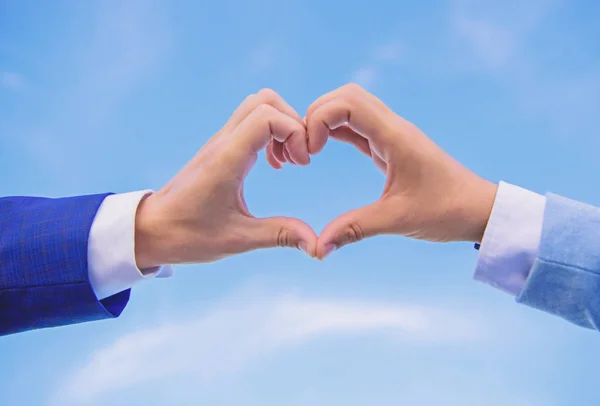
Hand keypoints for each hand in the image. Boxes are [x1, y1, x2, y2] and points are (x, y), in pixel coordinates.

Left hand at [134, 89, 316, 267]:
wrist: (151, 230)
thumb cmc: (187, 236)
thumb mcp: (237, 240)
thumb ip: (280, 235)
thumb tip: (317, 245)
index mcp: (226, 159)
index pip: (267, 116)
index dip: (294, 132)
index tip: (301, 164)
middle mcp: (223, 143)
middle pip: (265, 100)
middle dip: (293, 123)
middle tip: (299, 158)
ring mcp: (220, 142)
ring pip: (257, 106)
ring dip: (282, 126)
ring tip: (289, 160)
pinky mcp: (220, 149)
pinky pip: (250, 123)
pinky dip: (271, 134)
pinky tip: (275, 164)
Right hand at [303, 84, 497, 258]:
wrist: (479, 209)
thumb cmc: (447, 211)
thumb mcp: (398, 220)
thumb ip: (355, 229)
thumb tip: (318, 248)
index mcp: (395, 137)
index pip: (347, 103)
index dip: (319, 120)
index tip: (311, 154)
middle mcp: (393, 127)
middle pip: (346, 95)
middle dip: (316, 114)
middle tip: (305, 149)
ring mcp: (393, 134)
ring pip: (352, 106)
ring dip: (325, 120)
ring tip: (310, 150)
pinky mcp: (392, 146)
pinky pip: (358, 126)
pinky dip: (336, 131)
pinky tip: (322, 149)